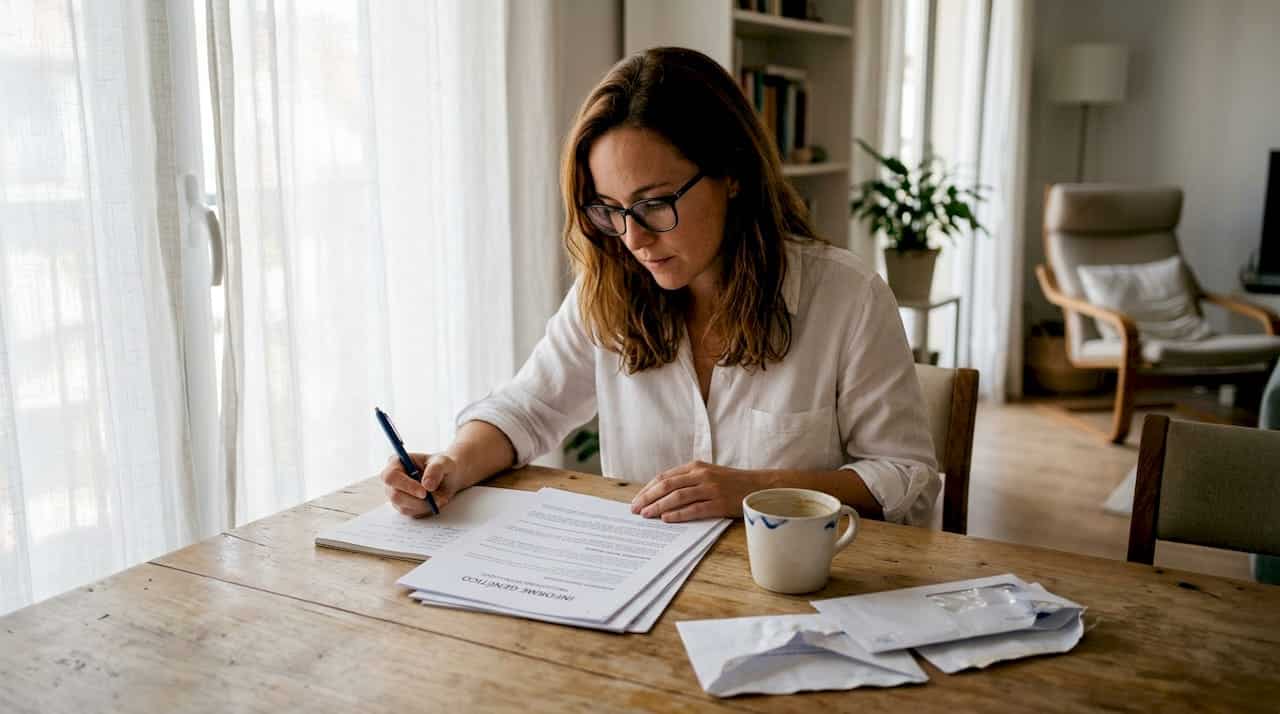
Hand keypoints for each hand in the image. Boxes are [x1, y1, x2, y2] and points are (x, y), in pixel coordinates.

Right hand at [380, 453, 462, 517]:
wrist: (447, 477)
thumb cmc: (442, 465)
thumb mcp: (444, 462)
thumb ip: (436, 470)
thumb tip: (427, 485)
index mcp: (397, 462)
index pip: (391, 476)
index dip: (406, 485)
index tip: (424, 492)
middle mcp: (393, 479)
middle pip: (395, 495)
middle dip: (417, 500)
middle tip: (436, 499)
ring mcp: (395, 494)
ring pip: (403, 507)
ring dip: (424, 505)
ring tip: (439, 497)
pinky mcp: (402, 505)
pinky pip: (411, 513)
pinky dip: (425, 509)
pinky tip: (434, 501)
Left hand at [629, 461, 767, 522]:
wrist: (758, 486)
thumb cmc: (730, 483)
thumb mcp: (707, 475)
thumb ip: (687, 481)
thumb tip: (661, 495)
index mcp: (695, 467)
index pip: (664, 477)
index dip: (648, 489)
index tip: (636, 500)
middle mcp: (701, 475)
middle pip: (667, 486)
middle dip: (648, 498)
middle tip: (635, 509)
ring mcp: (711, 489)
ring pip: (678, 497)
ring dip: (659, 506)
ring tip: (646, 515)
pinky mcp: (719, 503)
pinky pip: (694, 509)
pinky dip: (679, 514)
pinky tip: (667, 519)